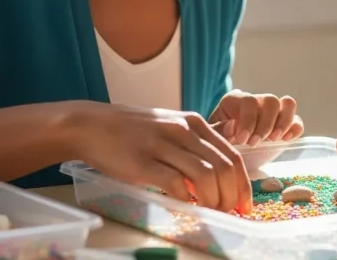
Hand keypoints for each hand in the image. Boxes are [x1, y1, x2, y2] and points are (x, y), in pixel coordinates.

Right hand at [68, 102, 251, 213]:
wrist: (91, 125)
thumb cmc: (132, 132)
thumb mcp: (170, 128)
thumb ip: (194, 147)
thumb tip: (217, 179)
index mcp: (194, 123)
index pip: (232, 156)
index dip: (244, 184)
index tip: (245, 204)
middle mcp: (183, 130)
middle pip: (223, 168)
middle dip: (232, 196)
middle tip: (229, 213)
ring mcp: (163, 145)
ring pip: (205, 176)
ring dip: (213, 201)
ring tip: (211, 213)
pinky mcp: (143, 162)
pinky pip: (176, 184)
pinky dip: (186, 200)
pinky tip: (186, 208)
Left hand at [208, 90, 303, 146]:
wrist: (226, 155)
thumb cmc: (216, 143)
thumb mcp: (212, 137)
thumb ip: (219, 131)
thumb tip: (233, 126)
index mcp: (235, 100)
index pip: (249, 101)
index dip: (248, 120)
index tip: (243, 140)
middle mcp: (256, 101)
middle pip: (271, 100)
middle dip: (265, 124)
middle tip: (255, 143)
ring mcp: (272, 112)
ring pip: (288, 104)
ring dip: (283, 123)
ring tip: (272, 140)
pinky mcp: (285, 125)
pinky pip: (297, 121)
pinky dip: (294, 129)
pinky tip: (284, 141)